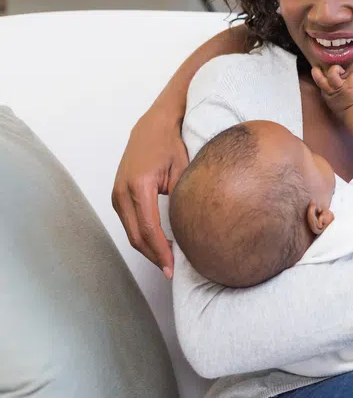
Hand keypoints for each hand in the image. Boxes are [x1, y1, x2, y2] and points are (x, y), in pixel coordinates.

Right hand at [111, 112, 187, 277]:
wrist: (153, 126)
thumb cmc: (171, 144)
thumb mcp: (183, 169)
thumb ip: (183, 198)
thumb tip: (190, 228)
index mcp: (138, 186)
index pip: (149, 229)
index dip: (160, 252)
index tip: (171, 267)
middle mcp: (122, 192)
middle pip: (136, 236)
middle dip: (154, 256)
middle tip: (171, 271)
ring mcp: (116, 194)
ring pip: (131, 232)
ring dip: (147, 249)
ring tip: (167, 262)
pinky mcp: (117, 195)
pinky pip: (129, 223)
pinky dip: (142, 237)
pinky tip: (159, 244)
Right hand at [311, 65, 352, 115]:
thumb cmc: (346, 112)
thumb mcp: (334, 103)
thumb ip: (332, 94)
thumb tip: (335, 88)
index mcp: (326, 94)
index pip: (319, 82)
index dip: (321, 76)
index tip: (325, 73)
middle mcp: (330, 90)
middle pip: (318, 76)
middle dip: (319, 70)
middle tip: (326, 68)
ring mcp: (339, 87)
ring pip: (332, 71)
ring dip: (338, 68)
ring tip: (344, 71)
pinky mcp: (350, 85)